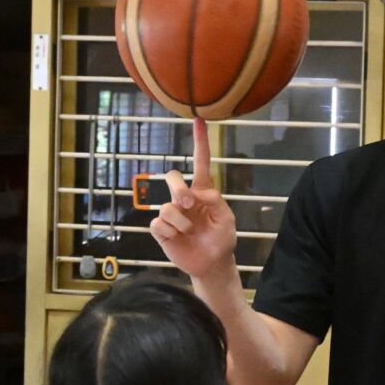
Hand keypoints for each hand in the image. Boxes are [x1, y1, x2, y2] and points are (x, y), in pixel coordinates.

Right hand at [149, 119, 237, 280]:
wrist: (211, 264)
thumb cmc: (221, 239)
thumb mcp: (227, 219)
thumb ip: (216, 202)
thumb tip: (198, 193)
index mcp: (202, 192)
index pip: (200, 162)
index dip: (200, 142)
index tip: (198, 120)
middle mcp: (183, 199)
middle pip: (171, 177)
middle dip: (178, 188)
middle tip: (188, 205)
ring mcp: (171, 214)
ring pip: (166, 206)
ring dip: (181, 221)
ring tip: (189, 232)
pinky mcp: (161, 230)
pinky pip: (158, 223)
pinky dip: (170, 232)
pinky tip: (178, 238)